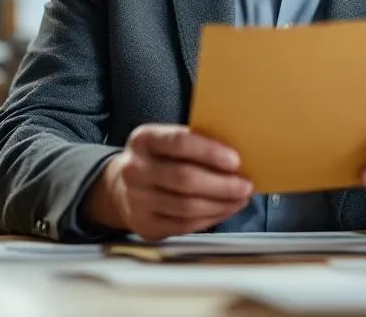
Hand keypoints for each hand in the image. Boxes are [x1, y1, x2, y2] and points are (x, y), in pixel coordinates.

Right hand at [83, 124, 252, 240]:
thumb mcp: (165, 142)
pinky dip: (211, 218)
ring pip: (187, 207)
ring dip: (221, 204)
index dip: (210, 152)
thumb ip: (193, 144)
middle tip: (245, 184)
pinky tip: (224, 210)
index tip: (235, 160)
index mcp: (143, 140)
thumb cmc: (156, 160)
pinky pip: (185, 225)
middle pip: (185, 179)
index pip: (179, 143)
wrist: (119, 189)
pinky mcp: (146, 225)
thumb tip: (236, 156)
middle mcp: (135, 169)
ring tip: (240, 198)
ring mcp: (138, 200)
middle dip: (222, 184)